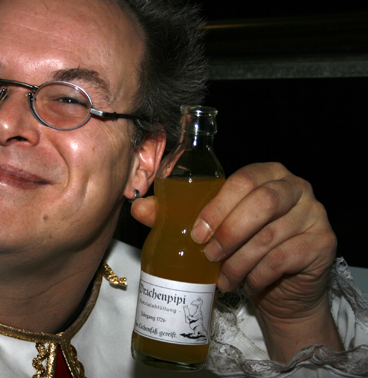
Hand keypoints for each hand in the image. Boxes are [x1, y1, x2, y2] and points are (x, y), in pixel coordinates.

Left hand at [131, 162, 341, 361]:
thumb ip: (177, 214)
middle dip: (229, 232)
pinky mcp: (323, 243)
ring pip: (271, 236)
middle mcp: (295, 187)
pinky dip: (258, 274)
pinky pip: (285, 258)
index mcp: (267, 173)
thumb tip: (139, 206)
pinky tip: (245, 283)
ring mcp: (314, 214)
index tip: (197, 233)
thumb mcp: (212, 228)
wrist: (279, 286)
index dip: (218, 206)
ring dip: (240, 261)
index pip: (242, 179)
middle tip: (208, 254)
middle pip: (262, 203)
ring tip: (222, 277)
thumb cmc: (242, 248)